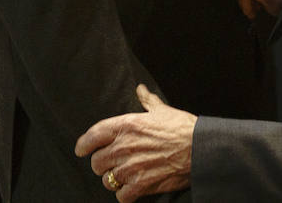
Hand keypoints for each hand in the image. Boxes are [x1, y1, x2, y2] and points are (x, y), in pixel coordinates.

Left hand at [74, 85, 196, 201]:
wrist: (200, 149)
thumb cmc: (182, 128)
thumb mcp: (162, 110)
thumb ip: (147, 101)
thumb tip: (140, 89)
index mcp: (126, 125)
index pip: (92, 136)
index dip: (83, 145)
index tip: (82, 150)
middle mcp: (124, 146)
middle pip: (96, 162)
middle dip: (102, 164)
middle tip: (111, 163)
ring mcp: (131, 167)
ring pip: (107, 180)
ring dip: (114, 179)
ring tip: (124, 176)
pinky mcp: (140, 185)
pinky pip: (121, 195)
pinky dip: (125, 194)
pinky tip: (132, 188)